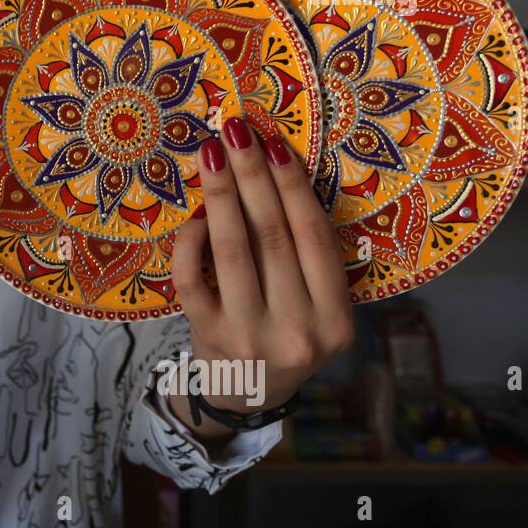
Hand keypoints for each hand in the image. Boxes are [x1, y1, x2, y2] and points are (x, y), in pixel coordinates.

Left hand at [168, 117, 354, 438]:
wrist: (246, 396)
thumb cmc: (284, 335)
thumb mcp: (315, 308)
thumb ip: (306, 259)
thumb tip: (277, 172)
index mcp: (337, 318)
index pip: (315, 238)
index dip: (295, 187)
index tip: (276, 143)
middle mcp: (300, 330)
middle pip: (274, 236)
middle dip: (254, 177)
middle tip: (237, 131)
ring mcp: (251, 336)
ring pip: (233, 251)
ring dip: (221, 195)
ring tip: (211, 152)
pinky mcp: (208, 337)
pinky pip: (191, 278)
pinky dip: (191, 241)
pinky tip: (194, 215)